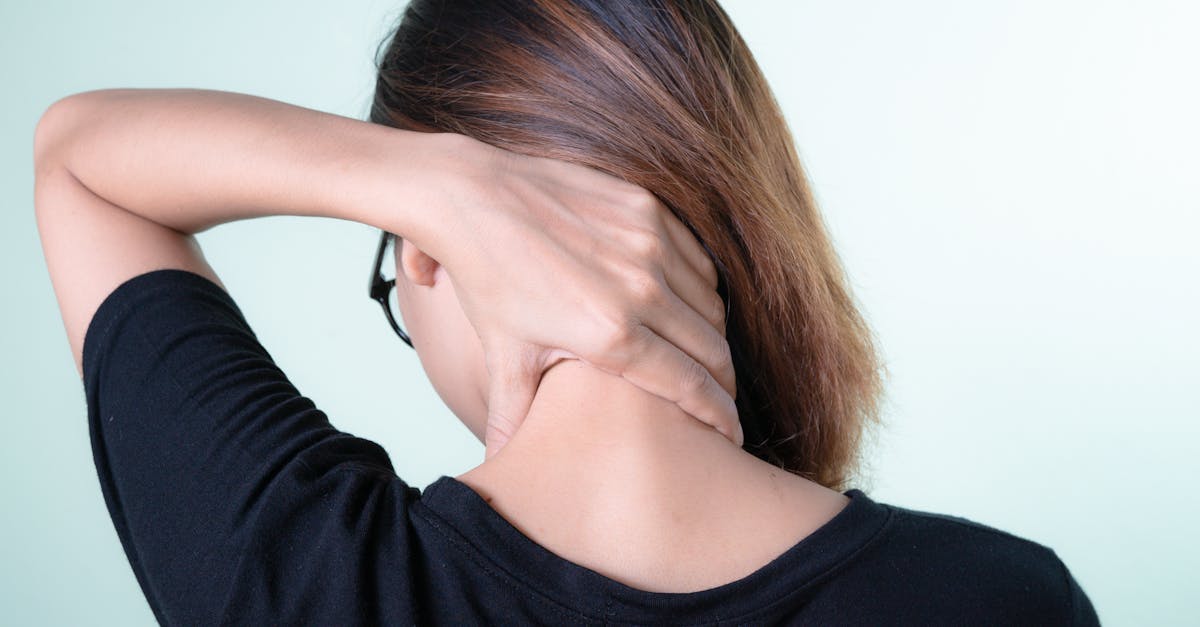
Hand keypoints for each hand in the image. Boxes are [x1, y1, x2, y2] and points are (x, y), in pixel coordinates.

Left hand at [404, 133, 739, 457]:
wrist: (472, 197)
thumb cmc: (488, 281)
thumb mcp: (504, 356)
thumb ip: (514, 418)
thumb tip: (502, 468)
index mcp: (611, 333)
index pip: (691, 385)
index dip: (718, 415)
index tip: (729, 435)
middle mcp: (641, 287)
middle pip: (712, 350)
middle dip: (721, 384)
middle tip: (718, 401)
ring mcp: (649, 242)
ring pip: (710, 305)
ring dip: (710, 337)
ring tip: (699, 357)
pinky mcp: (649, 208)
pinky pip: (698, 261)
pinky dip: (698, 289)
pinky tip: (683, 305)